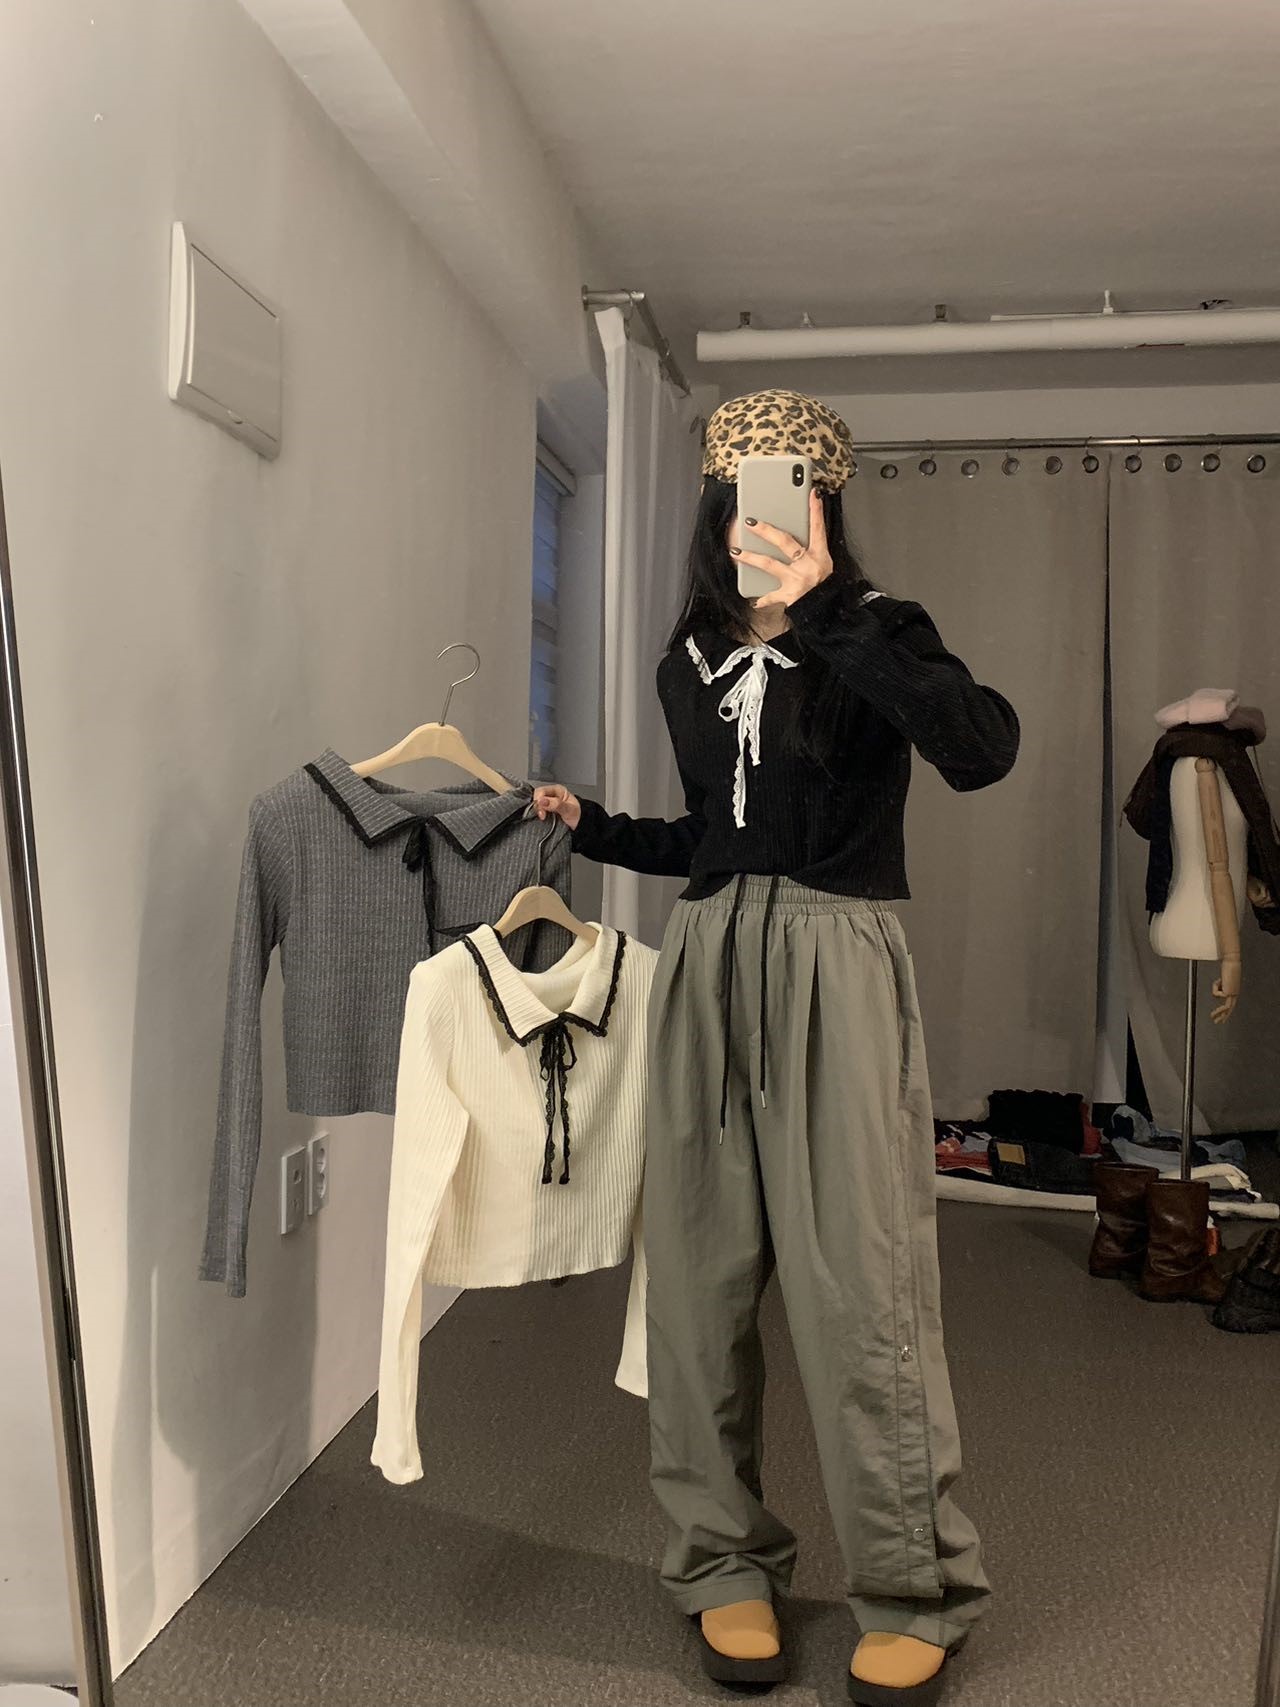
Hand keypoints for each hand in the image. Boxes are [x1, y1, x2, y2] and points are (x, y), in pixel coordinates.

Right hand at [533, 783, 580, 830]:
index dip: (539, 800)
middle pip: (537, 797)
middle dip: (538, 807)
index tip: (542, 811)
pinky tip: (542, 819)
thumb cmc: (578, 815)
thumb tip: (543, 801)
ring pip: (536, 805)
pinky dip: (538, 816)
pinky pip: (538, 812)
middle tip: (542, 816)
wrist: (581, 825)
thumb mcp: (569, 810)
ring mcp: (548, 804)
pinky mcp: (546, 812)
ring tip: (543, 818)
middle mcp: (552, 796)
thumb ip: (557, 804)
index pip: (541, 791)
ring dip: (537, 812)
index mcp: (558, 790)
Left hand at [731, 489, 831, 608]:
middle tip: (750, 522)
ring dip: (750, 557)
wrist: (826, 610)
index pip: (818, 528)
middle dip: (766, 530)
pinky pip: (771, 596)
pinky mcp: (789, 596)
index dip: (815, 510)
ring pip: (769, 564)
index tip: (811, 493)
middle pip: (784, 542)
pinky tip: (753, 599)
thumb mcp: (824, 564)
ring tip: (735, 552)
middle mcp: (808, 565)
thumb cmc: (823, 586)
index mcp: (820, 555)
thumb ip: (810, 548)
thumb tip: (794, 531)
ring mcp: (797, 580)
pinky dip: (763, 599)